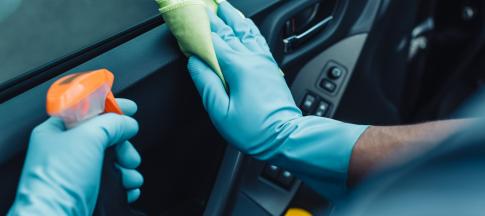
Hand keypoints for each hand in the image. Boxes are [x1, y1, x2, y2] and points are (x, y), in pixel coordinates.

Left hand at [9, 99, 141, 214]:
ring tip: (130, 176)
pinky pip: (113, 181)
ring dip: (127, 166)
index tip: (130, 108)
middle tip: (128, 154)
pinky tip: (128, 188)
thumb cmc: (59, 182)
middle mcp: (65, 151)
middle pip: (105, 136)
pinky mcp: (87, 191)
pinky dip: (125, 184)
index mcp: (57, 131)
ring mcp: (76, 173)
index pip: (87, 110)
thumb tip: (127, 123)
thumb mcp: (88, 138)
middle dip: (123, 144)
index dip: (110, 107)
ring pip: (112, 160)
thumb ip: (112, 123)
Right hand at [188, 2, 367, 199]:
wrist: (286, 137)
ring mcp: (264, 61)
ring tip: (223, 5)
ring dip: (233, 16)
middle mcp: (252, 59)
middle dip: (213, 16)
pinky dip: (249, 27)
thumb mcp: (221, 113)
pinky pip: (259, 39)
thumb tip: (194, 63)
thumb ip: (206, 84)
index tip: (188, 16)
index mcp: (238, 68)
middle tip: (202, 5)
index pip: (213, 40)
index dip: (199, 28)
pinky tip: (246, 23)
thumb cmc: (254, 130)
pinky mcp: (271, 67)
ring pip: (246, 30)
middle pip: (229, 30)